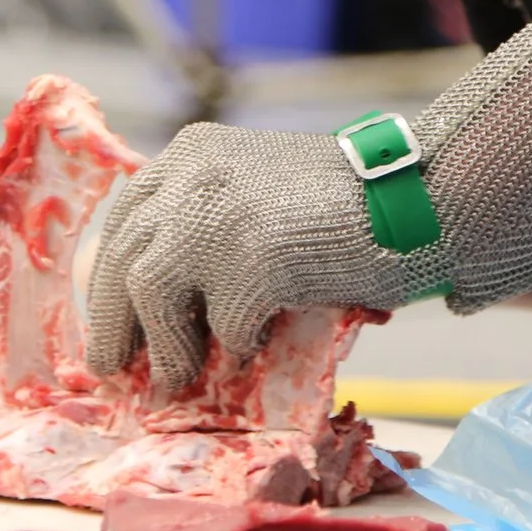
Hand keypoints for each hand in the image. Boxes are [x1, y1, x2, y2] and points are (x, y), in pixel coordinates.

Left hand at [81, 123, 442, 393]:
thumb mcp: (264, 193)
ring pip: (147, 289)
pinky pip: (222, 324)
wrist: (421, 196)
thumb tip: (172, 308)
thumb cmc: (354, 204)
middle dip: (112, 318)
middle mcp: (193, 173)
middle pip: (123, 252)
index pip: (128, 213)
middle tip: (113, 366)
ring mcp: (216, 214)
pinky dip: (236, 345)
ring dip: (161, 344)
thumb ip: (215, 224)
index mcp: (195, 152)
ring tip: (176, 379)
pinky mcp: (249, 260)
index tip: (110, 313)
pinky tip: (257, 347)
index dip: (111, 270)